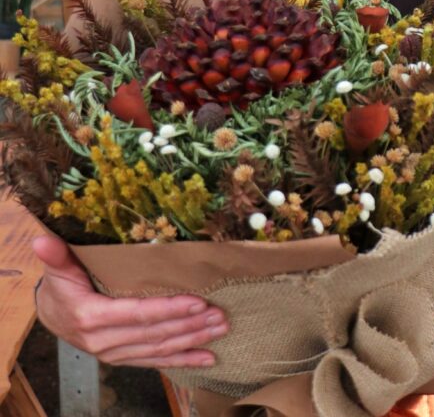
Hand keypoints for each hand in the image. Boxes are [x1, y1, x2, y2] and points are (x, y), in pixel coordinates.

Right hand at [32, 236, 229, 367]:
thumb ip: (57, 256)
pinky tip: (209, 358)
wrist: (53, 315)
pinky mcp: (127, 359)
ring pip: (161, 349)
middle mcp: (104, 341)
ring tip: (221, 328)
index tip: (198, 301)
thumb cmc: (62, 287)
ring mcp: (116, 353)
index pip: (137, 313)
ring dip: (194, 339)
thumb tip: (43, 240)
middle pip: (155, 333)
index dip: (168, 309)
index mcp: (91, 317)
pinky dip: (185, 361)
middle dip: (191, 324)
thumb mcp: (59, 269)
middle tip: (220, 314)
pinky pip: (158, 362)